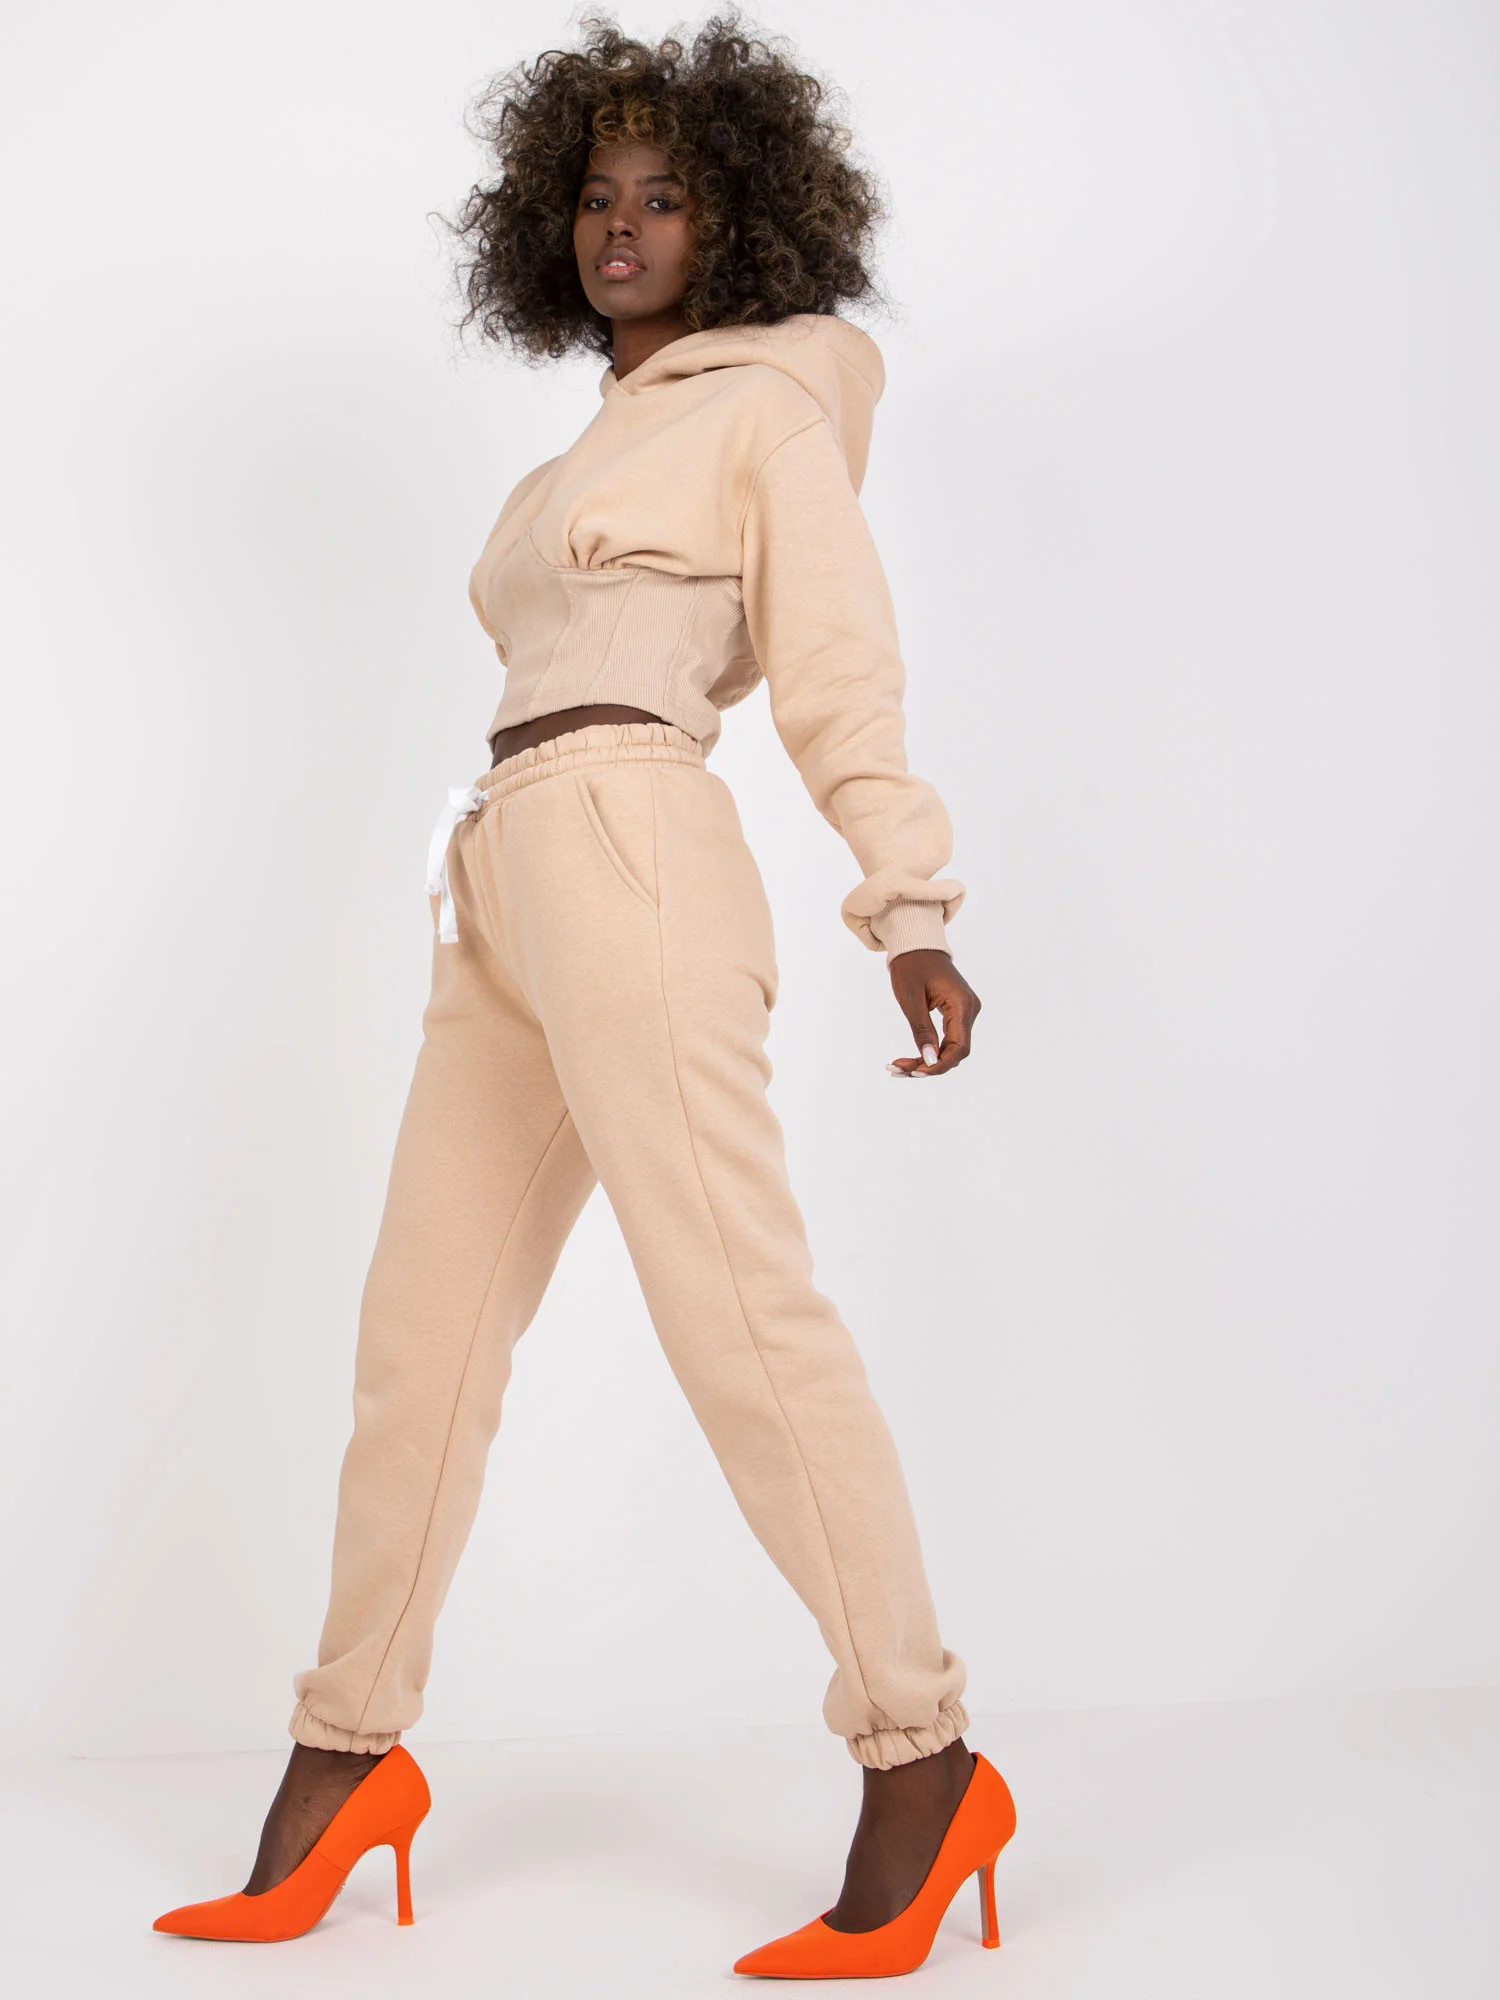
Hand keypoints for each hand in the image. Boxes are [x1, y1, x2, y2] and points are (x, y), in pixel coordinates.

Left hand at [886, 948, 980, 1076]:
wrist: (916, 945)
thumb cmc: (911, 966)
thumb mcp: (911, 999)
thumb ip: (922, 1030)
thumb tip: (929, 1060)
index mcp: (962, 1004)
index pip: (959, 1047)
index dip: (939, 1065)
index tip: (915, 1073)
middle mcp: (970, 1010)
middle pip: (955, 1052)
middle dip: (929, 1065)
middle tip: (898, 1070)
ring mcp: (965, 1012)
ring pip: (951, 1049)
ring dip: (927, 1061)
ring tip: (898, 1067)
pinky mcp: (957, 1013)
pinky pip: (947, 1040)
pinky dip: (930, 1051)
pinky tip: (910, 1060)